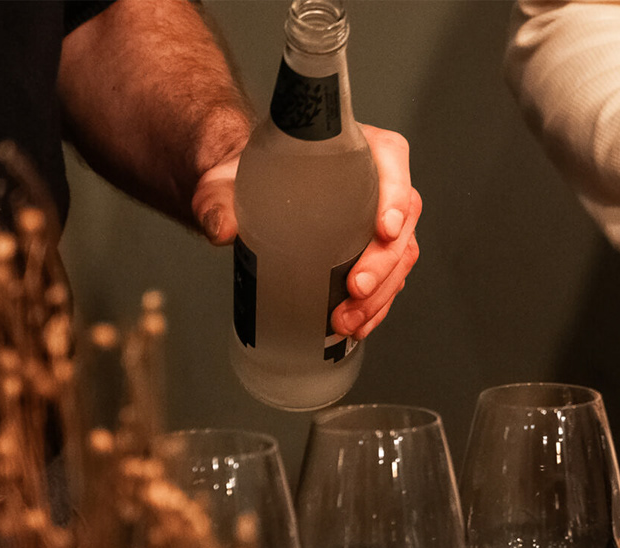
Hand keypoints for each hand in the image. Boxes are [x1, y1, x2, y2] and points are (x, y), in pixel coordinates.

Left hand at [191, 124, 421, 341]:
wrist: (246, 199)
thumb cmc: (248, 177)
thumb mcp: (226, 181)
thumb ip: (218, 198)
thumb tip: (221, 229)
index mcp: (350, 149)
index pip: (391, 160)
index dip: (396, 196)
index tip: (384, 229)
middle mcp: (373, 183)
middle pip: (402, 221)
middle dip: (384, 263)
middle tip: (355, 288)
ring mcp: (376, 222)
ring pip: (399, 257)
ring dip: (380, 294)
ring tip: (347, 319)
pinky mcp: (370, 253)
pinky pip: (388, 280)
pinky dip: (376, 307)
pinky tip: (356, 325)